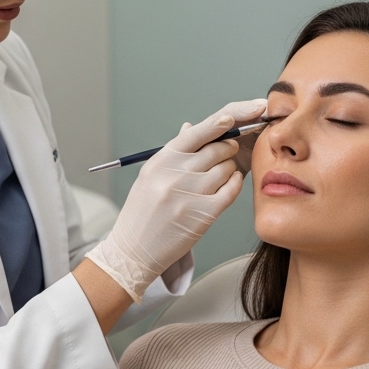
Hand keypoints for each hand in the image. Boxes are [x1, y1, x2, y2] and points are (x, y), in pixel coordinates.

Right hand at [85, 98, 266, 301]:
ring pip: (227, 168)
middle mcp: (175, 173)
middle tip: (228, 152)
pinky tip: (230, 184)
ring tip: (220, 176)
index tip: (235, 118)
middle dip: (228, 148)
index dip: (219, 123)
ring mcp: (189, 194)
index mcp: (161, 160)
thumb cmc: (142, 212)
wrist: (133, 250)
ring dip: (229, 169)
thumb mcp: (151, 176)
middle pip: (217, 149)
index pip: (196, 132)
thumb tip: (191, 125)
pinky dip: (235, 184)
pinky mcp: (203, 214)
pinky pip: (231, 190)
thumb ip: (174, 152)